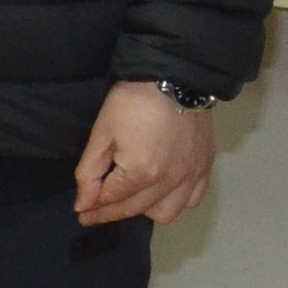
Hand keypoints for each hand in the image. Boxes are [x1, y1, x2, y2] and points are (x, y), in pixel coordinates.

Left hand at [75, 81, 216, 226]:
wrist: (175, 74)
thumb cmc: (133, 99)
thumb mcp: (103, 132)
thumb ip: (90, 172)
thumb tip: (83, 204)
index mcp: (140, 172)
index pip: (111, 200)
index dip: (92, 207)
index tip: (82, 212)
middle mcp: (168, 182)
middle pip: (134, 209)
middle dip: (111, 212)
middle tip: (95, 209)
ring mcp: (190, 176)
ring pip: (166, 213)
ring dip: (146, 210)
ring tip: (134, 196)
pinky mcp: (205, 166)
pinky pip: (192, 199)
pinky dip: (176, 200)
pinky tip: (164, 189)